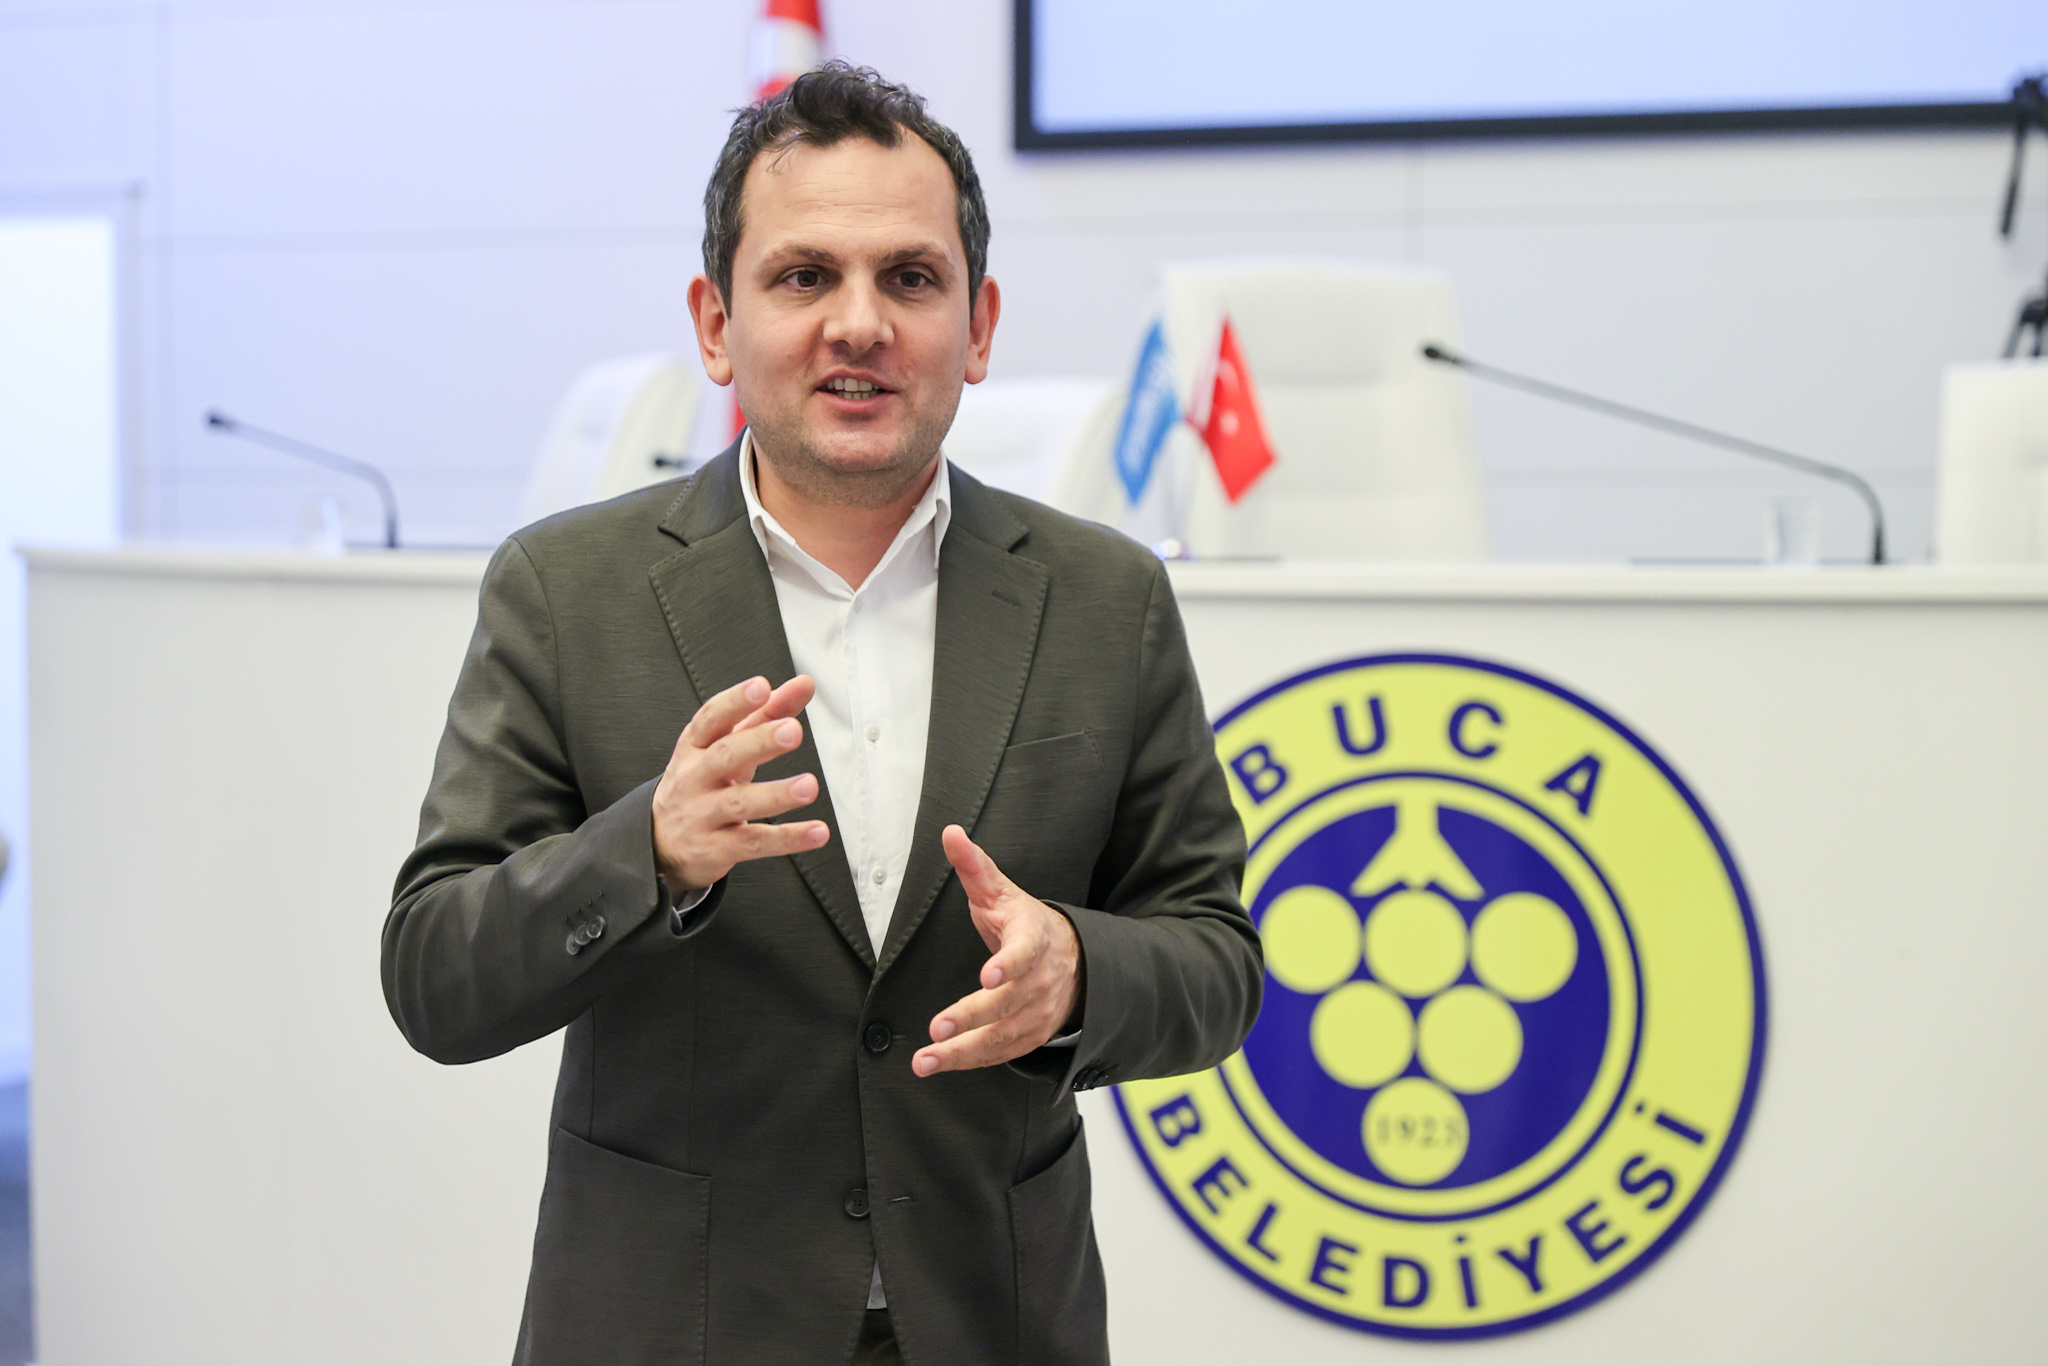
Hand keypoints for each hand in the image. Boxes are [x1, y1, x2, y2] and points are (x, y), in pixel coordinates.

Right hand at [652, 675, 828, 896]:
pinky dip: (788, 839)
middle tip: (792, 731)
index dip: (735, 701)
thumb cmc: (701, 783)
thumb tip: (803, 685)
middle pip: (725, 756)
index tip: (761, 687)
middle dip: (759, 742)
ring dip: (777, 794)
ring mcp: (704, 814)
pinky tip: (817, 832)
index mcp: (695, 746)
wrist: (660, 842)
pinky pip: (754, 843)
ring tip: (809, 786)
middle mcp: (696, 778)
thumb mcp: (726, 746)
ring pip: (739, 802)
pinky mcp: (717, 848)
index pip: (711, 719)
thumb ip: (766, 714)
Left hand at [914, 825, 1081, 1076]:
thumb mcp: (1002, 891)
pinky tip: (940, 1064)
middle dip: (972, 1017)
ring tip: (925, 1061)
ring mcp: (1037, 1011)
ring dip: (962, 1051)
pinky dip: (970, 1061)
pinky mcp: (1030, 1035)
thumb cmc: (1026, 923)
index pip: (1025, 953)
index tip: (988, 976)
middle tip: (938, 1029)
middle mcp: (1039, 979)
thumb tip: (950, 832)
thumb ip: (974, 865)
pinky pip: (1000, 1053)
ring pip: (1001, 1036)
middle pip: (1007, 1003)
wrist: (1071, 959)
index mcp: (1034, 939)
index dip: (1008, 965)